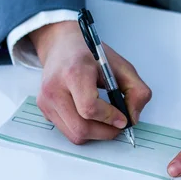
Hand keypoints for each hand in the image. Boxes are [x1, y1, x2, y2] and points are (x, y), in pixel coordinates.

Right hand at [30, 21, 150, 143]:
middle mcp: (55, 88)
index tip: (122, 118)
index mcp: (74, 72)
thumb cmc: (89, 54)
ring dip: (95, 133)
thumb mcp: (120, 65)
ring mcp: (46, 101)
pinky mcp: (44, 109)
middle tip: (118, 125)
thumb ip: (136, 90)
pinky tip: (91, 116)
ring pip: (74, 134)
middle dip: (105, 132)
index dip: (109, 118)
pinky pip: (67, 131)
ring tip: (106, 120)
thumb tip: (133, 117)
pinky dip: (84, 129)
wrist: (61, 45)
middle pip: (81, 128)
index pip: (89, 107)